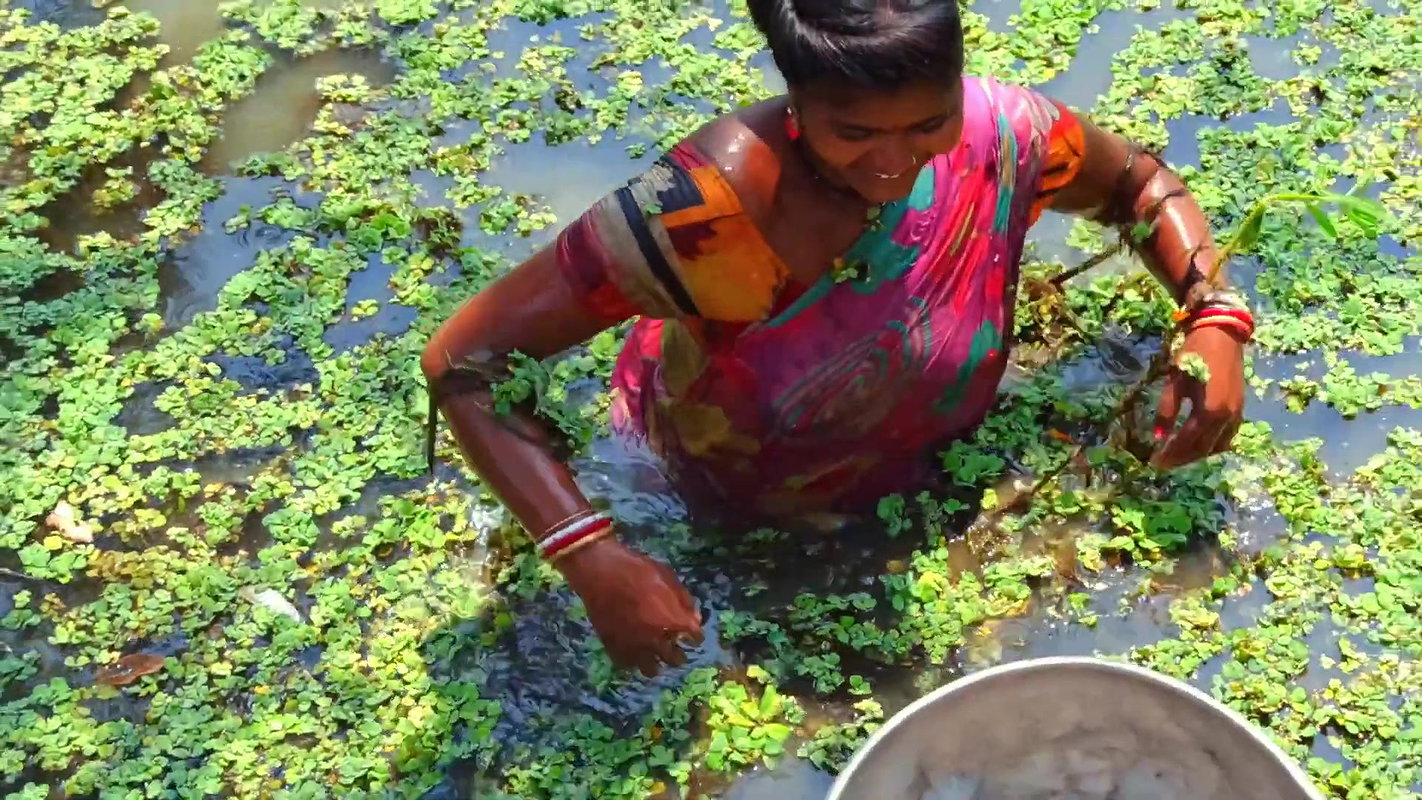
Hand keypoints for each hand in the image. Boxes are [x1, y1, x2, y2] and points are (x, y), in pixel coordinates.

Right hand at [556, 536, 702, 676]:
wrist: (600, 572)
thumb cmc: (637, 569)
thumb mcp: (667, 576)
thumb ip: (684, 600)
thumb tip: (695, 619)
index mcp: (674, 620)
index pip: (695, 638)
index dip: (695, 636)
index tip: (692, 634)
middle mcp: (657, 639)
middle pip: (675, 659)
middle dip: (678, 653)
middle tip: (675, 646)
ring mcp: (634, 647)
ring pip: (651, 670)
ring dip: (656, 662)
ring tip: (653, 653)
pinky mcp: (614, 649)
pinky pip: (628, 665)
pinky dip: (633, 660)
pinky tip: (634, 651)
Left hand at [1151, 325, 1245, 468]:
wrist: (1222, 335)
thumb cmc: (1194, 355)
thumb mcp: (1175, 382)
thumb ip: (1166, 410)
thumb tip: (1158, 437)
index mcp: (1209, 411)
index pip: (1187, 442)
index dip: (1171, 454)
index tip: (1155, 462)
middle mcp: (1226, 417)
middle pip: (1203, 449)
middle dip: (1182, 458)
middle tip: (1163, 463)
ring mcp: (1236, 414)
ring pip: (1217, 446)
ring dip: (1197, 453)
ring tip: (1178, 454)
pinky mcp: (1240, 409)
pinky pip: (1227, 436)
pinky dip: (1212, 445)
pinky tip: (1198, 443)